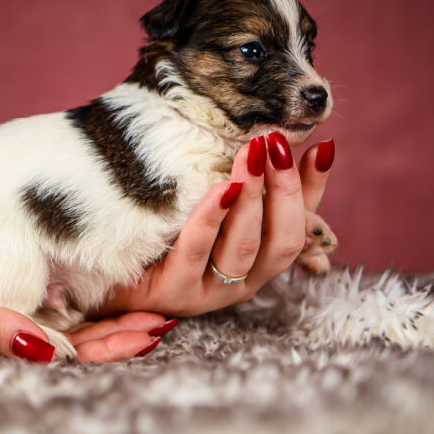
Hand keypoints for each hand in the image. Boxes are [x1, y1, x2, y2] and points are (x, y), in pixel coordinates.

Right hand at [0, 261, 167, 365]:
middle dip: (121, 335)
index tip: (156, 328)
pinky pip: (38, 317)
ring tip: (147, 312)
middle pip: (75, 347)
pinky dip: (73, 312)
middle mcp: (0, 347)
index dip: (115, 344)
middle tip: (167, 319)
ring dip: (105, 324)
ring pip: (62, 333)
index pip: (69, 355)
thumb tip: (55, 352)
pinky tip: (94, 303)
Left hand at [100, 134, 333, 316]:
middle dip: (284, 189)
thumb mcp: (209, 205)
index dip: (313, 187)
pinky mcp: (175, 292)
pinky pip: (196, 252)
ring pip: (244, 246)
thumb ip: (243, 183)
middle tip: (276, 144)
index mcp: (259, 260)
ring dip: (252, 197)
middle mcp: (243, 280)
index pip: (300, 223)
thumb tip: (276, 141)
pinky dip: (211, 218)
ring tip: (251, 154)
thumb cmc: (163, 235)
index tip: (322, 145)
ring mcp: (210, 291)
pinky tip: (219, 188)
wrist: (110, 274)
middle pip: (282, 240)